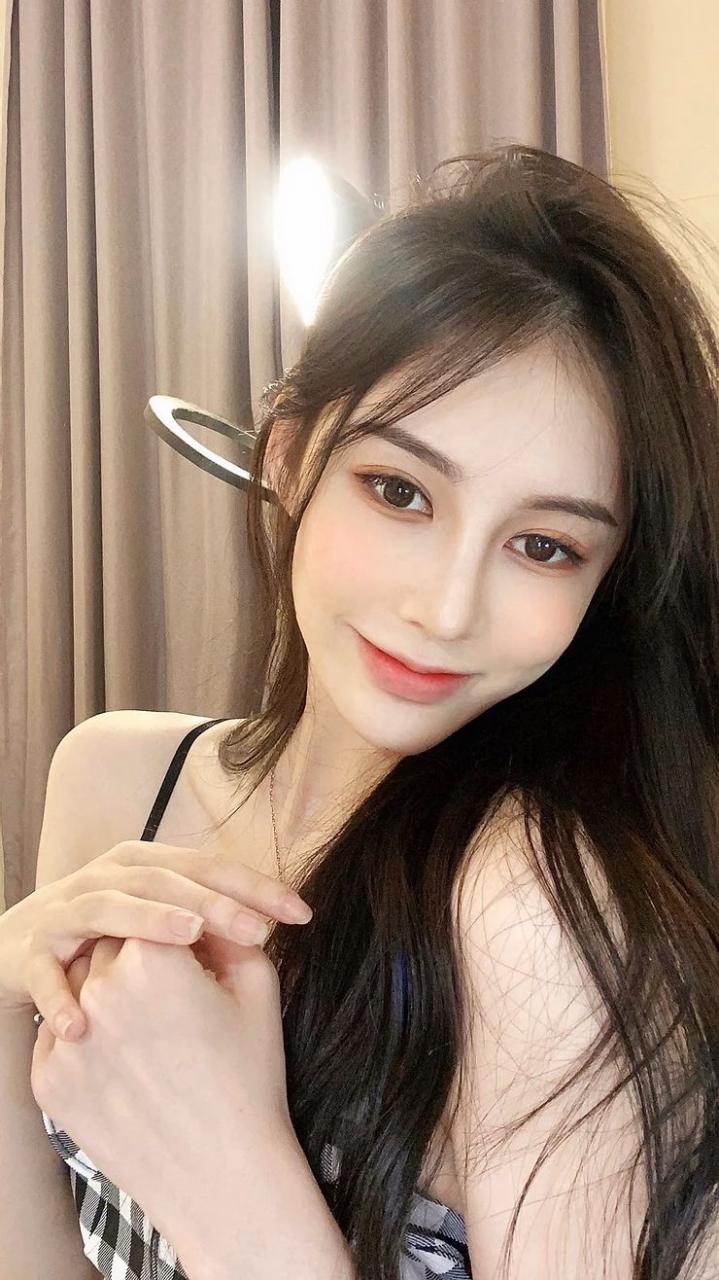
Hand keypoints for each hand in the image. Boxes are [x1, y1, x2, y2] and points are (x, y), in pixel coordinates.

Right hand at [0, 837, 309, 1036]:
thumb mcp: (160, 926)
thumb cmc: (109, 944)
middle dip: (214, 903)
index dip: (257, 886)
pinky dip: (60, 997)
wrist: (19, 951)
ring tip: (190, 936)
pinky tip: (85, 1024)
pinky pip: (43, 973)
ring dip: (150, 919)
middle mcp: (108, 878)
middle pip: (165, 880)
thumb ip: (207, 927)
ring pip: (108, 906)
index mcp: (148, 867)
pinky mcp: (29, 952)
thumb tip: (267, 935)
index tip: (303, 914)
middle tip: (257, 931)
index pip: (209, 867)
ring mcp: (66, 911)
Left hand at [30, 930, 292, 1245]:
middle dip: (139, 959)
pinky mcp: (47, 1081)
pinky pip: (60, 1036)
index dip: (176, 935)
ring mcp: (67, 1039)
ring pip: (79, 986)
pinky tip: (127, 1064)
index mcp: (154, 958)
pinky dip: (86, 1040)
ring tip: (149, 1031)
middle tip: (172, 997)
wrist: (223, 1177)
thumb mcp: (257, 986)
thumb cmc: (249, 1076)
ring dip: (106, 994)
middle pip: (110, 944)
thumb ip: (229, 930)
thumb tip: (209, 907)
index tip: (195, 958)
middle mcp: (100, 991)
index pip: (152, 914)